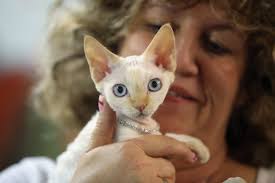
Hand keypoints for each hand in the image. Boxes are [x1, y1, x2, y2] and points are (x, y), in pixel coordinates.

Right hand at [71, 97, 196, 182]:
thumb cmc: (87, 177)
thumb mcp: (95, 147)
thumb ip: (105, 124)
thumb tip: (106, 100)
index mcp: (129, 150)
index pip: (163, 144)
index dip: (180, 148)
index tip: (192, 155)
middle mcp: (141, 166)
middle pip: (167, 167)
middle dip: (160, 170)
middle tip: (140, 175)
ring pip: (166, 181)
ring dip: (158, 182)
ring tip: (135, 182)